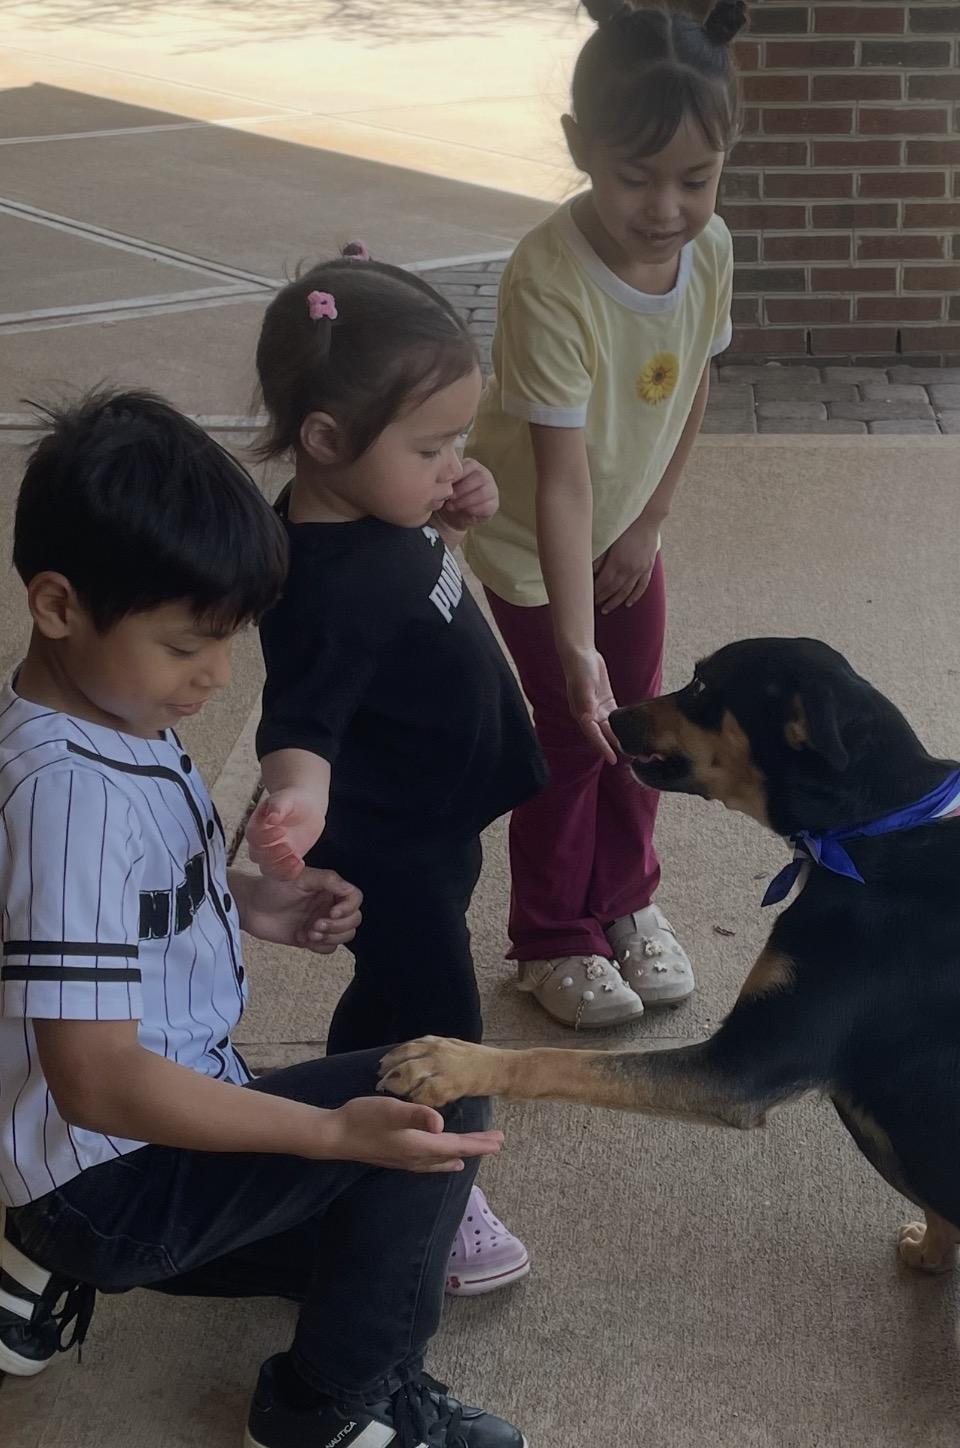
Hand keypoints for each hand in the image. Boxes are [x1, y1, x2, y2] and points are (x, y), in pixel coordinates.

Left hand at [236, 868, 361, 952]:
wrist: (250, 907)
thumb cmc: (272, 887)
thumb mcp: (300, 877)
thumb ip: (327, 879)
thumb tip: (349, 889)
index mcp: (329, 888)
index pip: (355, 898)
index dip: (349, 908)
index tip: (332, 912)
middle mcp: (329, 905)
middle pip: (354, 920)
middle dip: (337, 926)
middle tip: (315, 925)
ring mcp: (322, 923)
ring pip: (345, 936)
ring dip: (330, 937)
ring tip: (309, 933)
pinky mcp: (312, 939)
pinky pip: (329, 948)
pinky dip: (319, 946)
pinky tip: (302, 938)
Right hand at [246, 787, 324, 880]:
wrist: (307, 808)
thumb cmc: (293, 801)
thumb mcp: (286, 799)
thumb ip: (278, 807)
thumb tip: (271, 818)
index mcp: (256, 825)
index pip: (253, 837)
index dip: (265, 837)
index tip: (282, 830)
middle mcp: (260, 842)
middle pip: (256, 856)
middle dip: (272, 854)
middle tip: (289, 846)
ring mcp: (272, 854)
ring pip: (267, 869)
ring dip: (280, 868)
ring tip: (296, 859)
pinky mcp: (284, 861)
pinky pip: (281, 875)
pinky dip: (290, 873)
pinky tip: (301, 862)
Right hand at [324, 1095, 503, 1172]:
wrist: (334, 1136)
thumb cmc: (363, 1119)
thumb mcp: (391, 1110)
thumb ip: (417, 1115)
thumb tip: (441, 1124)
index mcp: (419, 1145)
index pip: (456, 1145)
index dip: (479, 1143)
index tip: (499, 1141)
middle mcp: (415, 1157)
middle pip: (452, 1153)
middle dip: (475, 1147)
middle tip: (497, 1144)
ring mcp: (404, 1160)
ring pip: (440, 1160)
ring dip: (459, 1154)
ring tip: (472, 1154)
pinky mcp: (395, 1157)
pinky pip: (427, 1162)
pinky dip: (440, 1160)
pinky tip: (437, 1160)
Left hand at [438, 459, 497, 532]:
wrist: (452, 516)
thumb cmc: (447, 496)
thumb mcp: (444, 486)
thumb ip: (446, 480)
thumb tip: (444, 482)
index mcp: (472, 466)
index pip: (470, 465)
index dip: (457, 476)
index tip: (445, 486)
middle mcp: (485, 475)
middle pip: (479, 477)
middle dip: (461, 489)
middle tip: (449, 498)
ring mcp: (491, 489)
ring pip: (483, 492)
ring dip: (465, 501)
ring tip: (452, 506)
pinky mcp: (494, 504)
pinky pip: (487, 506)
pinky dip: (473, 510)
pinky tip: (463, 511)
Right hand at [563, 647, 618, 764]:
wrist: (581, 654)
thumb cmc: (579, 670)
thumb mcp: (584, 686)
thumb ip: (587, 701)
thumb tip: (590, 717)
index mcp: (582, 713)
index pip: (594, 735)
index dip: (603, 747)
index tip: (613, 759)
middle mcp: (589, 714)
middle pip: (603, 735)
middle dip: (613, 746)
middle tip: (628, 757)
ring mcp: (597, 708)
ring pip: (609, 727)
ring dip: (618, 737)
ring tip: (631, 747)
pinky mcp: (605, 700)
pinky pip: (613, 716)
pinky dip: (620, 723)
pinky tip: (629, 729)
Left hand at [593, 514, 660, 614]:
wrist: (647, 518)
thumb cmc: (625, 525)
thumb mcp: (609, 540)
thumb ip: (600, 557)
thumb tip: (591, 572)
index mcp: (618, 562)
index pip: (604, 583)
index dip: (596, 592)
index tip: (587, 598)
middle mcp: (630, 569)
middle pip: (614, 590)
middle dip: (603, 599)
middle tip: (593, 606)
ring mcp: (640, 570)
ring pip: (627, 591)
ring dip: (616, 601)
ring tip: (606, 609)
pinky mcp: (648, 567)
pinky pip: (642, 586)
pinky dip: (635, 596)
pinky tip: (628, 603)